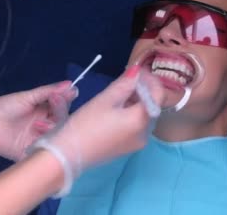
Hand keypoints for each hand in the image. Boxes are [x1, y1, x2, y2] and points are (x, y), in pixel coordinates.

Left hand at [0, 82, 78, 160]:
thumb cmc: (5, 106)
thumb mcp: (28, 97)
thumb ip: (48, 91)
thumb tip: (70, 85)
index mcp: (45, 112)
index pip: (62, 108)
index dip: (63, 103)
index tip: (58, 97)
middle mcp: (45, 126)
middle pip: (62, 123)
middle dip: (59, 114)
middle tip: (52, 105)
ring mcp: (39, 139)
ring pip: (56, 137)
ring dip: (50, 129)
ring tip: (38, 124)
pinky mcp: (32, 153)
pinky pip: (45, 152)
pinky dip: (46, 147)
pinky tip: (41, 140)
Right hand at [31, 65, 165, 195]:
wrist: (68, 155)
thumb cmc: (86, 125)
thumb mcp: (105, 99)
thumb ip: (124, 84)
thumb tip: (137, 70)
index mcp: (142, 120)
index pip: (158, 94)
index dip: (149, 79)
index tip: (134, 71)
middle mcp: (145, 134)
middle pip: (152, 106)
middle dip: (142, 90)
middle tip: (124, 80)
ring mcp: (136, 143)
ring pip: (143, 116)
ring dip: (136, 102)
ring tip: (117, 93)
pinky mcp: (126, 149)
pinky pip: (135, 126)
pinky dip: (130, 114)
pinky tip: (114, 110)